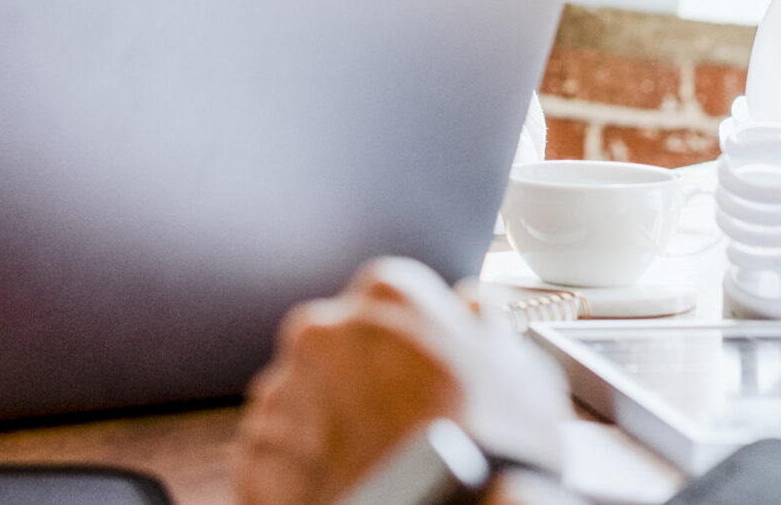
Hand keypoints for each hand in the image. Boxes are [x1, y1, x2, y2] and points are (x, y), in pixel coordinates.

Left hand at [235, 259, 569, 504]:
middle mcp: (324, 331)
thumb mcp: (522, 371)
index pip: (386, 303)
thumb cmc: (495, 449)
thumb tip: (475, 309)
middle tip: (399, 430)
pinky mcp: (258, 454)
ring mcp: (285, 393)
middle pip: (334, 350)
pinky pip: (273, 457)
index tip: (418, 376)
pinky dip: (298, 474)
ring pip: (299, 403)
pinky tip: (343, 485)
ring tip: (371, 465)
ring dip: (324, 428)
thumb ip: (488, 326)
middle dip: (358, 385)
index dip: (407, 346)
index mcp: (387, 294)